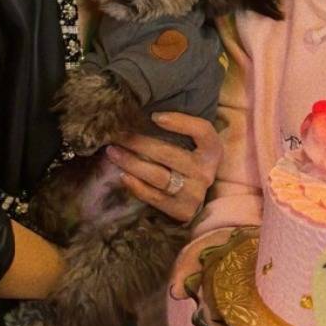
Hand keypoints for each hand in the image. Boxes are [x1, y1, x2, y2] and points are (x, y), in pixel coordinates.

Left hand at [106, 113, 221, 223]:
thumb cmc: (190, 160)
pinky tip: (122, 175)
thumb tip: (145, 115)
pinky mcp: (182, 210)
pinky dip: (136, 186)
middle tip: (117, 134)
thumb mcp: (194, 143)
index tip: (153, 116)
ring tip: (113, 152)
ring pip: (158, 176)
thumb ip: (180, 129)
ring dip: (131, 163)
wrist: (200, 197)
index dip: (180, 122)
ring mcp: (194, 193)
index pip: (201, 131)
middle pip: (169, 154)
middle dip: (138, 142)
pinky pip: (154, 197)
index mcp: (213, 150)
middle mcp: (206, 172)